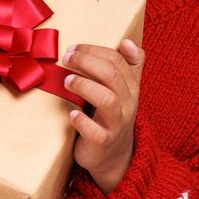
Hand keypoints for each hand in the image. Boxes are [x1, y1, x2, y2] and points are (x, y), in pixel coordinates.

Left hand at [62, 38, 145, 193]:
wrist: (113, 156)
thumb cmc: (113, 115)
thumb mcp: (125, 90)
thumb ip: (129, 65)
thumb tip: (127, 42)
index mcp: (132, 87)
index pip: (117, 60)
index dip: (94, 51)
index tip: (74, 48)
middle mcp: (127, 103)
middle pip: (112, 76)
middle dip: (87, 62)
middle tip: (67, 58)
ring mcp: (116, 124)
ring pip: (107, 100)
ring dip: (85, 86)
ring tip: (67, 81)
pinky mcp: (103, 142)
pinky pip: (96, 132)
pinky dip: (82, 121)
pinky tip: (72, 114)